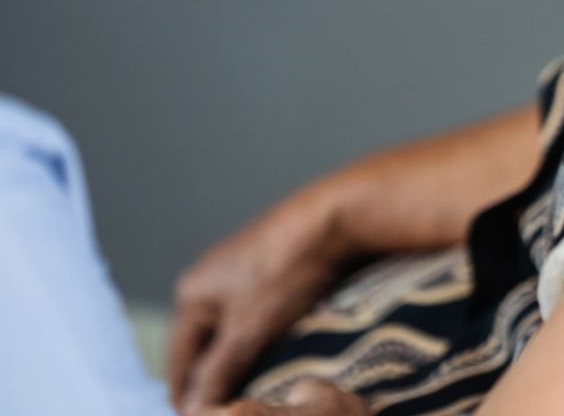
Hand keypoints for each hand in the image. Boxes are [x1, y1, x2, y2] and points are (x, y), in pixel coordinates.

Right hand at [169, 185, 355, 415]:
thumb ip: (217, 373)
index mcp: (191, 293)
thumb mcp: (248, 330)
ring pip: (231, 336)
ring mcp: (239, 273)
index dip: (191, 403)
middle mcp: (208, 280)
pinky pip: (254, 318)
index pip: (178, 365)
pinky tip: (278, 361)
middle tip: (238, 413)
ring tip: (259, 395)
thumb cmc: (287, 272)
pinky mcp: (269, 270)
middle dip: (217, 384)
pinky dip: (259, 343)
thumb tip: (194, 415)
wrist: (337, 217)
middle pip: (203, 350)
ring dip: (241, 365)